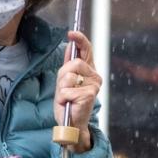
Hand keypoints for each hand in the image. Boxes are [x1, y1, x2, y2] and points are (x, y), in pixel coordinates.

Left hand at [54, 31, 100, 152]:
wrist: (72, 123)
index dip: (80, 40)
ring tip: (67, 97)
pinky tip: (69, 103)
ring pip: (69, 75)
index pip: (86, 50)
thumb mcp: (65, 81)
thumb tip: (69, 46)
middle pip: (74, 63)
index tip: (71, 33)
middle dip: (63, 75)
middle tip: (64, 89)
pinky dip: (63, 97)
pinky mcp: (89, 94)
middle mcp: (95, 76)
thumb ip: (68, 65)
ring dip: (62, 87)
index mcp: (89, 70)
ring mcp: (93, 85)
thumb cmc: (69, 103)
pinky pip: (67, 89)